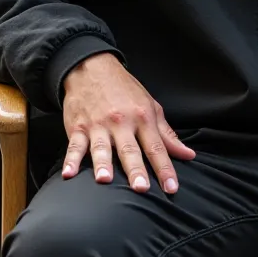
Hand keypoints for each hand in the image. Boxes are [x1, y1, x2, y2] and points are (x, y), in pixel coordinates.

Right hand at [61, 52, 195, 193]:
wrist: (93, 68)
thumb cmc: (125, 90)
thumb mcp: (150, 106)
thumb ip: (167, 134)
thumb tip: (188, 155)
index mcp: (142, 117)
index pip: (156, 147)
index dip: (164, 168)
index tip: (171, 188)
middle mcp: (121, 122)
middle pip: (130, 149)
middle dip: (136, 169)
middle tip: (141, 188)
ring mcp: (98, 125)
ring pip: (101, 147)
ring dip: (103, 163)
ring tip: (105, 179)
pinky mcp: (78, 127)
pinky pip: (74, 145)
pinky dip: (71, 160)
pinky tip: (69, 174)